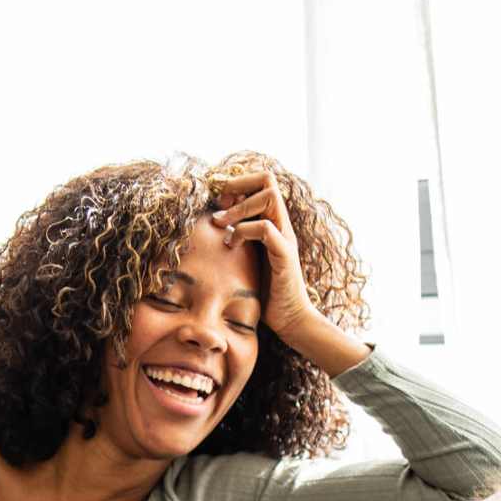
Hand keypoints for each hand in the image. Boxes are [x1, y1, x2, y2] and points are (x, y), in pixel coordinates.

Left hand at [212, 172, 368, 375]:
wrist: (290, 321)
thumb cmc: (266, 294)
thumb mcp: (247, 260)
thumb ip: (237, 241)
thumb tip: (211, 229)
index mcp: (274, 223)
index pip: (263, 183)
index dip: (239, 183)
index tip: (218, 199)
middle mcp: (282, 226)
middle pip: (268, 180)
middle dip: (238, 185)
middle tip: (218, 204)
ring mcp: (285, 238)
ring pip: (269, 197)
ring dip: (239, 207)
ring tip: (220, 224)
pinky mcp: (284, 256)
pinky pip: (265, 229)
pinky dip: (243, 232)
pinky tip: (230, 246)